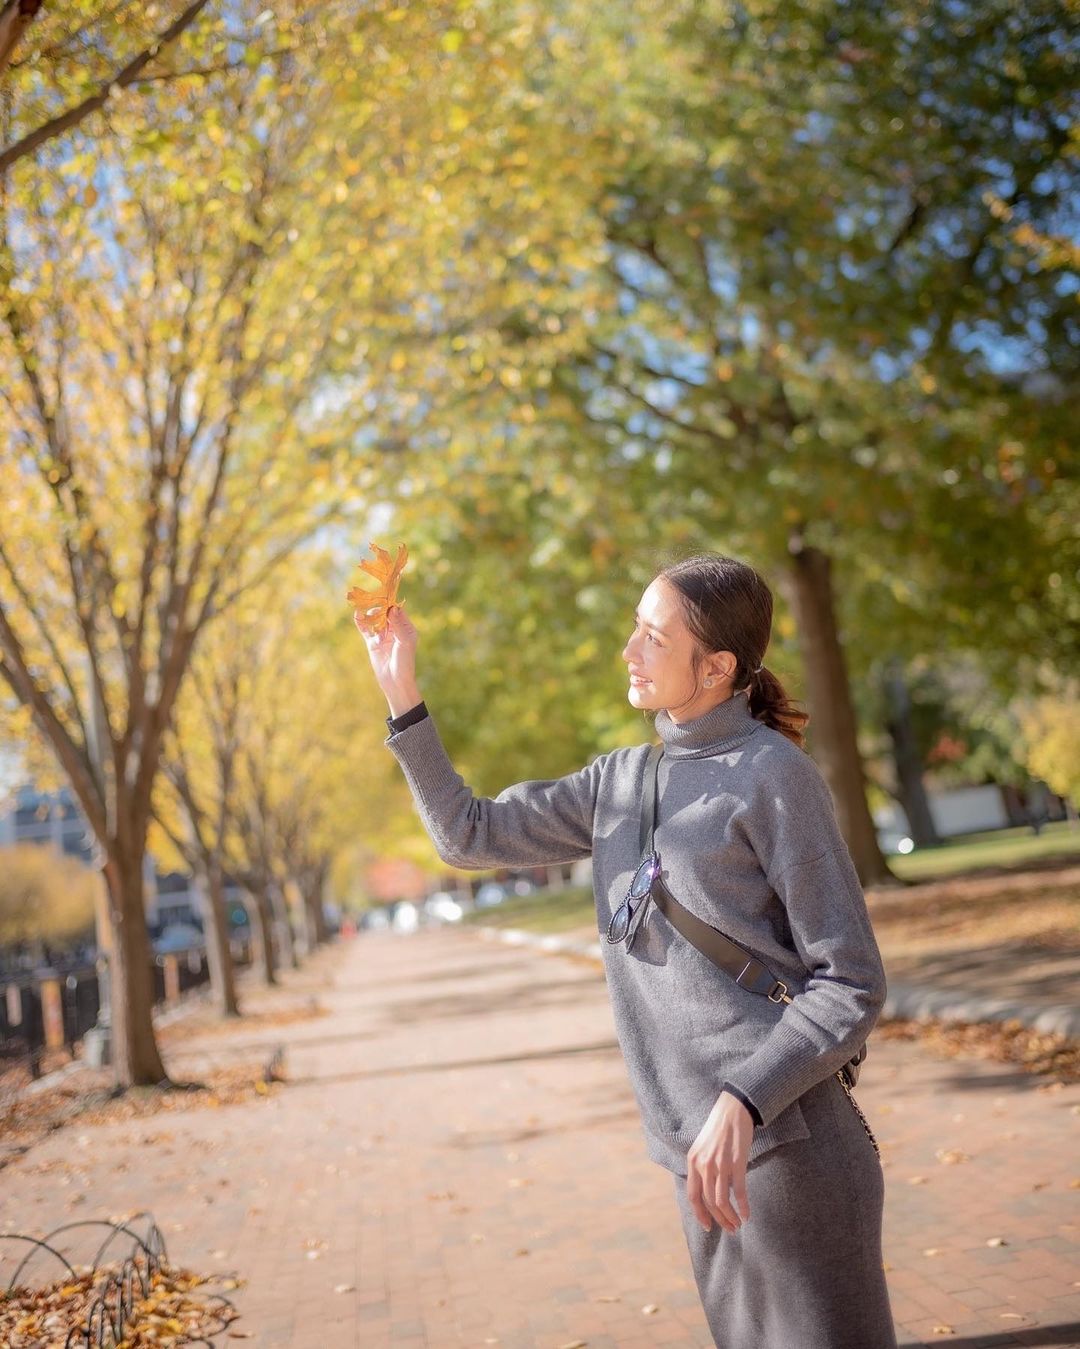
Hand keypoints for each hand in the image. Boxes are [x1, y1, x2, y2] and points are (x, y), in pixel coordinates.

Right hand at [354, 603, 418, 703]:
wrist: (395, 681)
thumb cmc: (405, 662)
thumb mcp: (404, 642)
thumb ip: (398, 625)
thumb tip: (392, 608)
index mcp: (405, 627)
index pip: (397, 610)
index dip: (390, 602)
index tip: (382, 594)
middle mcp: (394, 629)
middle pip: (384, 613)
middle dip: (377, 607)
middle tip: (370, 600)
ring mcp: (383, 635)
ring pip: (374, 620)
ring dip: (369, 614)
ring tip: (364, 608)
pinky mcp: (373, 643)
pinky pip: (366, 630)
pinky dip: (361, 623)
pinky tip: (357, 615)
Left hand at [685, 1090, 753, 1233]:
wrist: (733, 1109)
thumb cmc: (719, 1128)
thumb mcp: (702, 1147)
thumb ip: (701, 1167)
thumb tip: (706, 1191)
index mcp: (693, 1161)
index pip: (693, 1196)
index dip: (700, 1214)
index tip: (708, 1227)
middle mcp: (704, 1165)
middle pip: (708, 1202)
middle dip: (719, 1219)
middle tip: (730, 1229)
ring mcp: (720, 1164)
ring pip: (722, 1201)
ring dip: (730, 1217)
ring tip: (738, 1224)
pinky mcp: (737, 1163)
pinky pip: (738, 1192)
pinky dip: (743, 1207)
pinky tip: (747, 1215)